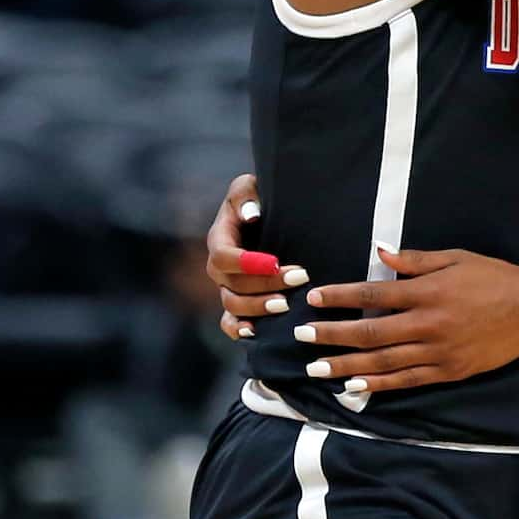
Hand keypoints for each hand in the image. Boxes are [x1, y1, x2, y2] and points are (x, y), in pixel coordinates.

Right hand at [203, 174, 306, 340]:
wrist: (272, 214)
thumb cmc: (261, 197)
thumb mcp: (252, 185)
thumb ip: (246, 195)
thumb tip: (251, 215)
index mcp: (220, 237)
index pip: (223, 255)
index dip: (247, 263)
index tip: (276, 262)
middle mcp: (219, 266)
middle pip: (232, 284)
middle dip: (264, 285)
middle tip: (299, 279)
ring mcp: (227, 287)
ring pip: (232, 306)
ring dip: (258, 308)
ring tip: (286, 305)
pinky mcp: (238, 303)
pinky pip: (229, 324)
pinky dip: (238, 330)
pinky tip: (255, 333)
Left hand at [291, 247, 518, 393]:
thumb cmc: (494, 277)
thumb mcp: (455, 258)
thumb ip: (415, 261)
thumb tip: (379, 253)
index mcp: (428, 292)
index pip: (373, 294)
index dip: (341, 297)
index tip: (314, 299)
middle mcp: (428, 324)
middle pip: (370, 332)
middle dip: (332, 334)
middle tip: (301, 336)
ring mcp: (438, 352)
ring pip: (383, 361)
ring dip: (345, 365)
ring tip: (316, 368)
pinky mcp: (449, 371)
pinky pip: (407, 381)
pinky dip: (378, 384)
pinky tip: (354, 386)